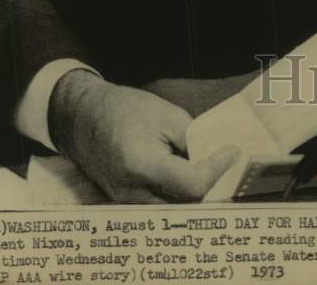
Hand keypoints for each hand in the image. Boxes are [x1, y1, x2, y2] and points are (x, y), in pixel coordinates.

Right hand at [49, 70, 239, 202]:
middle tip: (226, 160)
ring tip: (211, 165)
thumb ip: (192, 142)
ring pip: (174, 206)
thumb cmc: (124, 110)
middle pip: (186, 202)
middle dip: (211, 182)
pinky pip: (160, 202)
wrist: (84, 117)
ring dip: (196, 190)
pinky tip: (190, 172)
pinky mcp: (125, 201)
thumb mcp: (166, 116)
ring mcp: (126, 201)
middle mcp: (131, 191)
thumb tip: (216, 158)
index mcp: (141, 165)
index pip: (192, 184)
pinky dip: (179, 191)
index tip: (232, 151)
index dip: (217, 169)